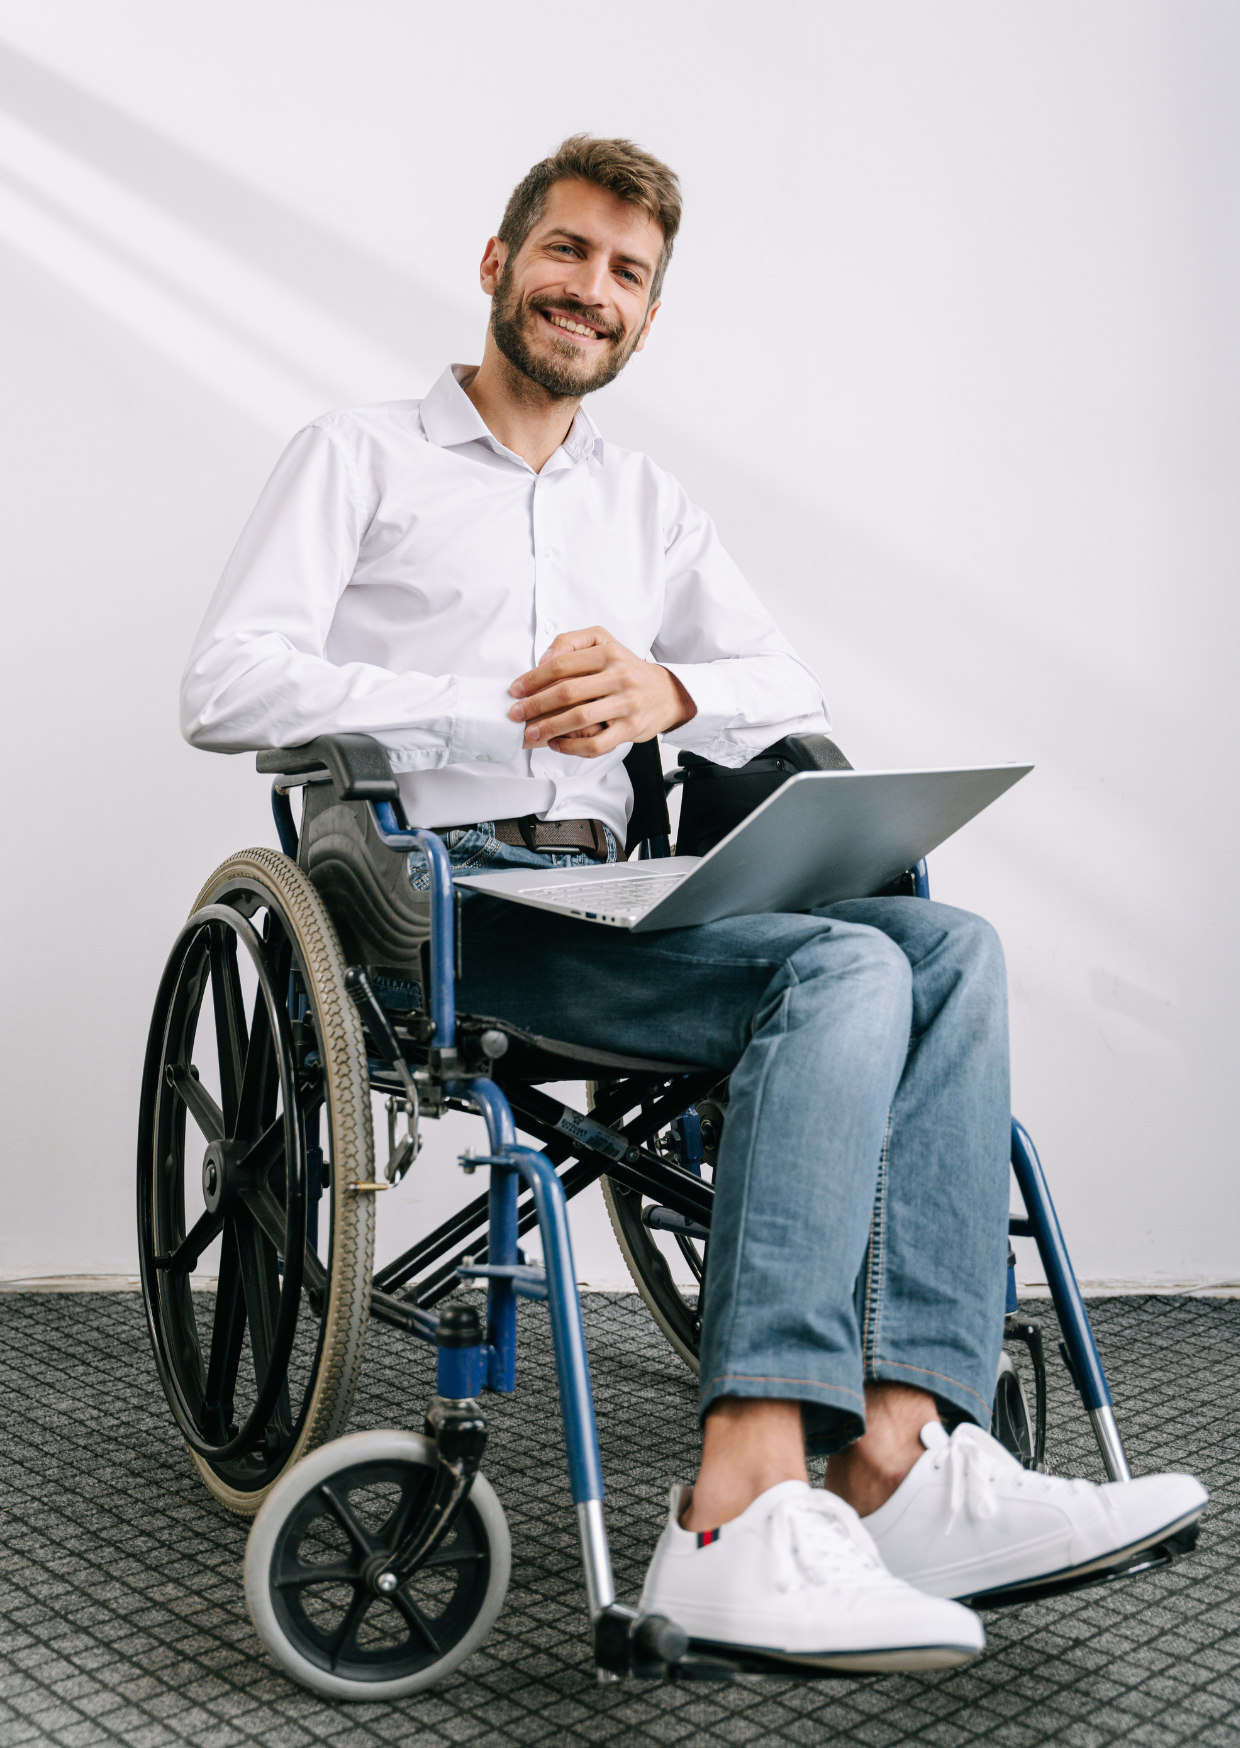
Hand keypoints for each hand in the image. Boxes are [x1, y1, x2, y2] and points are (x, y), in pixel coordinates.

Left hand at [508, 626, 695, 757]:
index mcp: (608, 653)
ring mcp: (626, 704)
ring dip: (550, 727)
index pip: (563, 664)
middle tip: (516, 713)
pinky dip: (572, 747)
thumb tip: (544, 660)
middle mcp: (619, 677)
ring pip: (580, 718)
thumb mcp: (603, 642)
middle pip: (568, 691)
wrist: (666, 693)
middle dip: (536, 704)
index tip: (516, 689)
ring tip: (531, 733)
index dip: (534, 678)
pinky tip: (557, 745)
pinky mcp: (631, 728)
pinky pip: (597, 743)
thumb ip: (571, 642)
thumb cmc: (627, 669)